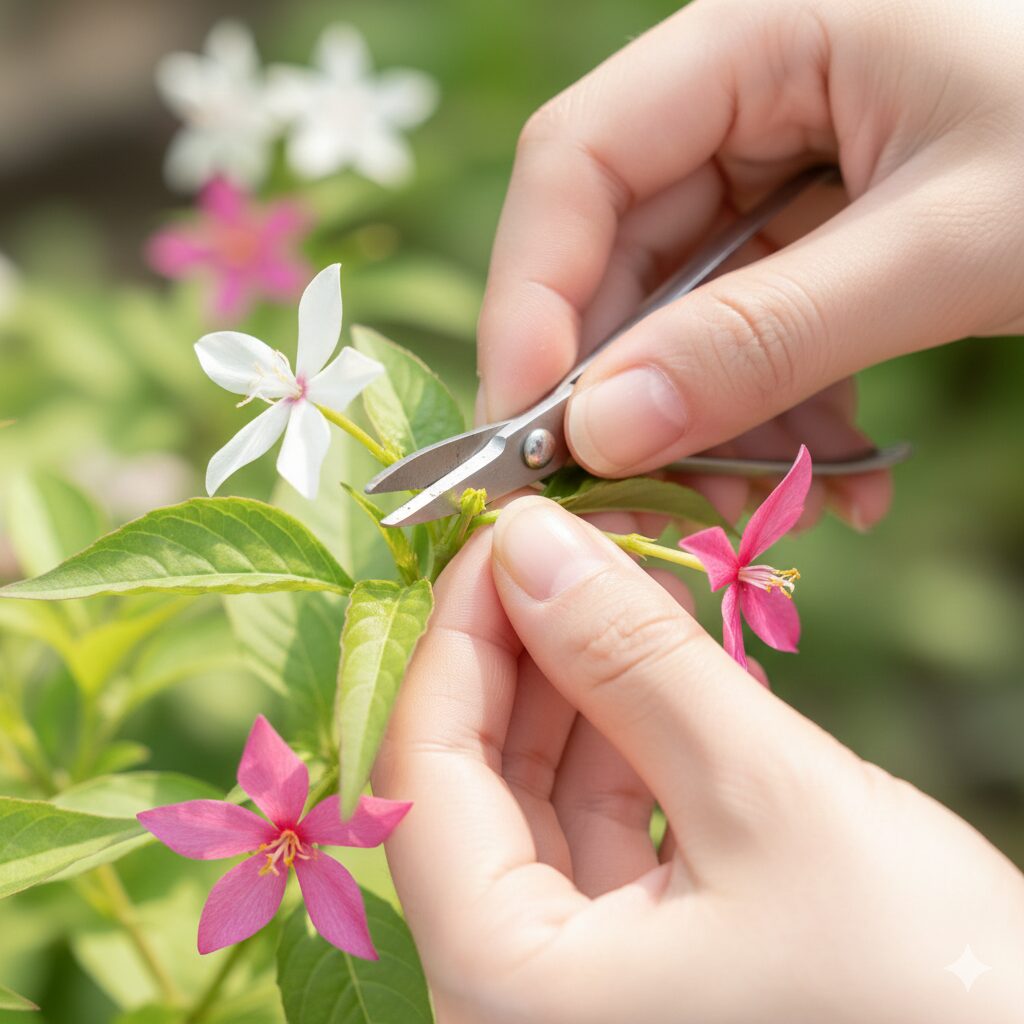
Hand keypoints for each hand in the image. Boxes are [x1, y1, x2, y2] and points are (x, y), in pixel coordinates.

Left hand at [375, 498, 1023, 1022]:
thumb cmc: (927, 993)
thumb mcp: (768, 798)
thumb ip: (632, 662)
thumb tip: (531, 542)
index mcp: (506, 990)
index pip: (423, 770)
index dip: (458, 632)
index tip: (509, 531)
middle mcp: (516, 1000)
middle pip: (471, 778)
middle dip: (524, 644)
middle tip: (576, 539)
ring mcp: (577, 989)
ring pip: (534, 795)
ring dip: (577, 680)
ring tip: (626, 579)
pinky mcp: (641, 967)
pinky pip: (598, 827)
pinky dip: (625, 737)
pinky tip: (660, 660)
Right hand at [476, 0, 1023, 528]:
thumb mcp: (952, 242)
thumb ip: (767, 338)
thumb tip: (602, 433)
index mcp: (757, 35)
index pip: (576, 161)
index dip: (533, 298)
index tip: (530, 428)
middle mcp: (747, 98)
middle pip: (618, 251)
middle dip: (627, 387)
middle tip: (634, 499)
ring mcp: (780, 174)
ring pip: (683, 312)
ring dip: (714, 424)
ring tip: (774, 506)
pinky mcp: (819, 238)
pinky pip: (755, 335)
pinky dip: (783, 417)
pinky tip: (843, 475)